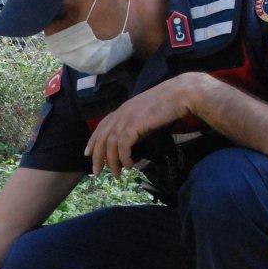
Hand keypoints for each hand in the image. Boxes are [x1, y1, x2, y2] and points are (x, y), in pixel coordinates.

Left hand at [85, 73, 208, 177]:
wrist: (179, 94)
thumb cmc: (167, 104)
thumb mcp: (146, 116)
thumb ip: (136, 127)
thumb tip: (131, 146)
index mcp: (122, 110)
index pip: (101, 126)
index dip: (93, 140)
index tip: (88, 154)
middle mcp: (120, 114)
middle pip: (102, 138)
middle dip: (97, 157)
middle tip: (96, 172)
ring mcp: (126, 119)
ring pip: (111, 144)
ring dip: (112, 162)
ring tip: (116, 174)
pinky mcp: (134, 125)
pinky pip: (123, 146)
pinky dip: (124, 158)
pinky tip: (129, 165)